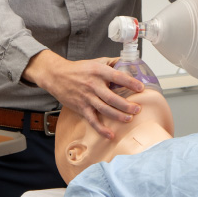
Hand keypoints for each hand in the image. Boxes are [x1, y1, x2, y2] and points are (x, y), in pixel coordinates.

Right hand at [22, 50, 144, 138]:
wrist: (56, 76)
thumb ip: (112, 62)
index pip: (117, 77)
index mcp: (98, 72)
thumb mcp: (96, 61)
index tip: (141, 88)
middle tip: (138, 109)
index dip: (130, 83)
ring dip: (118, 116)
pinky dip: (101, 129)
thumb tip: (128, 62)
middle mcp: (93, 85)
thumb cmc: (78, 69)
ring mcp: (86, 98)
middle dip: (126, 105)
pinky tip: (110, 135)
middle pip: (112, 97)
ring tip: (129, 119)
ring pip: (104, 109)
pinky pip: (92, 120)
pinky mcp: (81, 108)